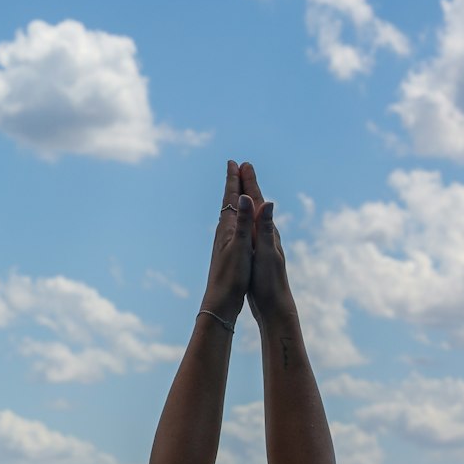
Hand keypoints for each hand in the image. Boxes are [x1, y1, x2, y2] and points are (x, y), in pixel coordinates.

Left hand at [200, 160, 253, 322]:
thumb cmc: (232, 276)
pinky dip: (236, 216)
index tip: (235, 162)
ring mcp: (224, 242)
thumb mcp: (241, 247)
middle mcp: (223, 232)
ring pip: (229, 214)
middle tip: (235, 166)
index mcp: (227, 228)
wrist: (220, 300)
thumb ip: (243, 221)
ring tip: (236, 189)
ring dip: (234, 199)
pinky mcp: (227, 252)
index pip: (230, 198)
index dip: (234, 180)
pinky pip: (232, 226)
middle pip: (228, 202)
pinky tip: (235, 223)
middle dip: (233, 184)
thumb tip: (243, 196)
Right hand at [239, 160, 294, 327]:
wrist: (275, 306)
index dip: (249, 182)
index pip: (256, 200)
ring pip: (252, 215)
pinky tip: (243, 223)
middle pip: (255, 204)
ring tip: (240, 189)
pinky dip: (244, 218)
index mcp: (267, 231)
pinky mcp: (258, 254)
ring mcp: (262, 244)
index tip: (242, 163)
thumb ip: (265, 227)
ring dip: (245, 200)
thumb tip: (265, 201)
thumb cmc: (269, 281)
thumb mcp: (266, 252)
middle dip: (248, 185)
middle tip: (241, 166)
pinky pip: (249, 228)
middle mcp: (266, 235)